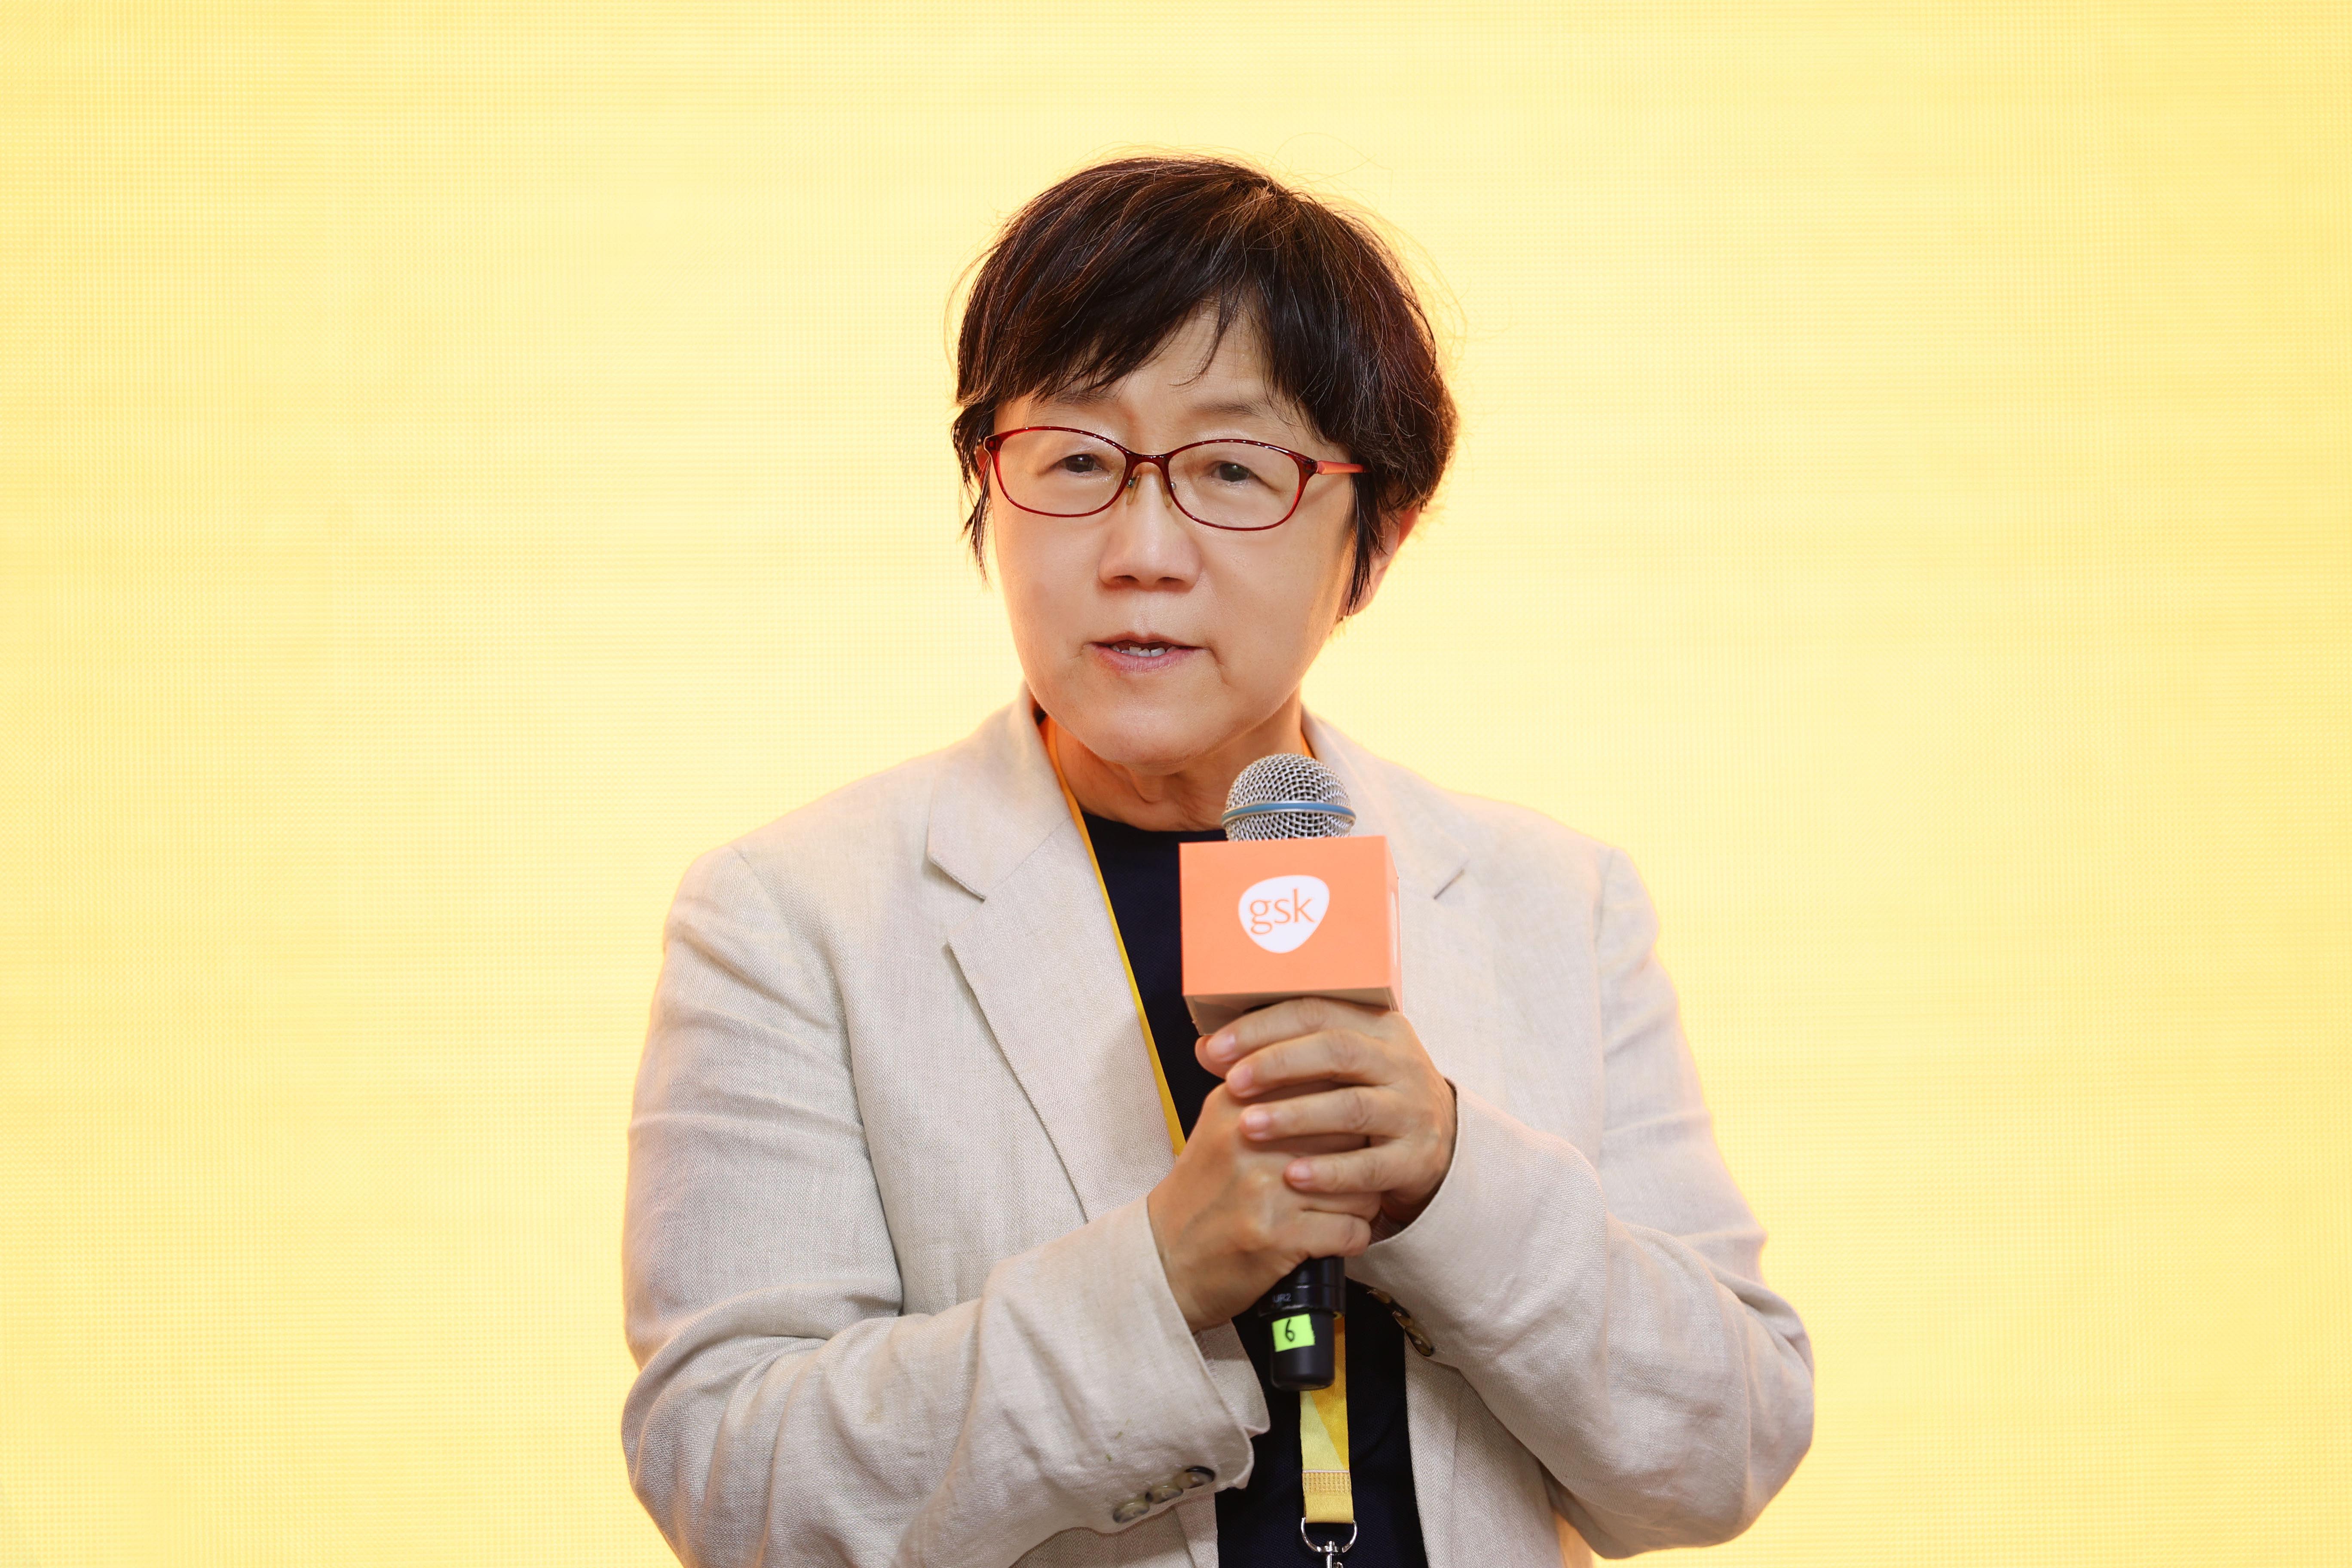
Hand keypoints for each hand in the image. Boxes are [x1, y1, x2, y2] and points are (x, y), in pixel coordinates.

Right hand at [1144, 1077, 1380, 1333]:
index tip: (1347, 1133)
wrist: (1167, 1260)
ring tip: (1343, 1209)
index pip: (1325, 1086)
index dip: (1348, 1113)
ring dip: (1363, 1203)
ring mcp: (1264, 1188)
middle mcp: (1251, 1138)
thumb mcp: (1222, 1127)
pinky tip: (1336, 1238)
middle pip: (1351, 1132)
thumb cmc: (1206, 1194)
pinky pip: (1352, 1230)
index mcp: (1238, 1102)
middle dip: (1362, 1158)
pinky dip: (1353, 1238)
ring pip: (1360, 1184)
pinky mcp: (1277, 1236)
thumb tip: (1333, 1067)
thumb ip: (1268, 1093)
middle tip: (1353, 1175)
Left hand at [1204, 997, 1458, 1231]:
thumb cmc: (1363, 1095)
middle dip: (1278, 1064)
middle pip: (1338, 1051)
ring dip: (1296, 1116)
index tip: (1215, 1048)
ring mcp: (1412, 1110)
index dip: (1262, 1028)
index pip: (1316, 1011)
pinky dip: (1330, 1171)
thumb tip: (1206, 1050)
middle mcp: (1400, 1062)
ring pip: (1353, 1107)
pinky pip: (1371, 1166)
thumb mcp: (1333, 1067)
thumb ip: (1278, 1055)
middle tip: (1232, 1083)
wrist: (1434, 1145)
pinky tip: (1292, 1176)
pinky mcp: (1416, 1159)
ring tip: (1249, 1126)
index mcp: (1377, 1026)